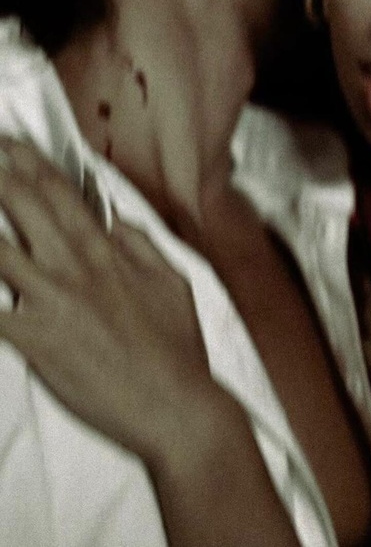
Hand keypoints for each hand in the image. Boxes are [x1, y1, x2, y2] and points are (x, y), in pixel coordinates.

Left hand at [0, 137, 213, 465]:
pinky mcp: (34, 338)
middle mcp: (76, 266)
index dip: (34, 165)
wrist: (173, 402)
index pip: (64, 195)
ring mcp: (52, 299)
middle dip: (1, 174)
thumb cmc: (177, 346)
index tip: (14, 145)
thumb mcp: (173, 282)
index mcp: (108, 251)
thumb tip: (118, 222)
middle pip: (27, 206)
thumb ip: (143, 246)